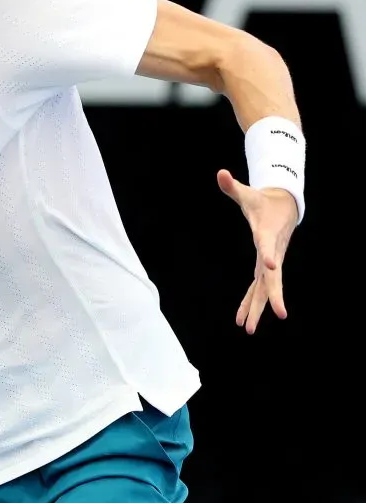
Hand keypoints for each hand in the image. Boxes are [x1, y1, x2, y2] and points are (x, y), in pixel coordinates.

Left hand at [217, 169, 298, 333]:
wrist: (284, 208)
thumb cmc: (263, 202)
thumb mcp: (248, 194)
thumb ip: (232, 186)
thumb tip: (220, 173)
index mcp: (266, 235)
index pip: (267, 246)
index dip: (269, 255)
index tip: (272, 266)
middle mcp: (271, 252)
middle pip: (273, 277)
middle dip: (273, 295)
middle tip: (279, 314)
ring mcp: (270, 262)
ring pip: (265, 289)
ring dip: (257, 308)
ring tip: (249, 330)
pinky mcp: (265, 268)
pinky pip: (257, 288)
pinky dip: (250, 302)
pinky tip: (243, 319)